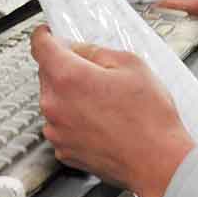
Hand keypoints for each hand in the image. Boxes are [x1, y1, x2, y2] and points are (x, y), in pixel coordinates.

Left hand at [30, 25, 193, 196]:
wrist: (157, 162)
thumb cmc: (149, 118)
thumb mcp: (131, 65)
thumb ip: (97, 51)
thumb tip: (80, 50)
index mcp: (68, 77)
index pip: (40, 46)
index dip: (44, 35)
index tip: (48, 33)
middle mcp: (55, 105)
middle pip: (47, 73)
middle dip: (66, 67)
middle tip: (97, 72)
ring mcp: (57, 131)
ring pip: (55, 100)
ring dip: (71, 95)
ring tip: (106, 102)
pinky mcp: (64, 150)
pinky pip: (62, 124)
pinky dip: (75, 118)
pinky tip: (103, 121)